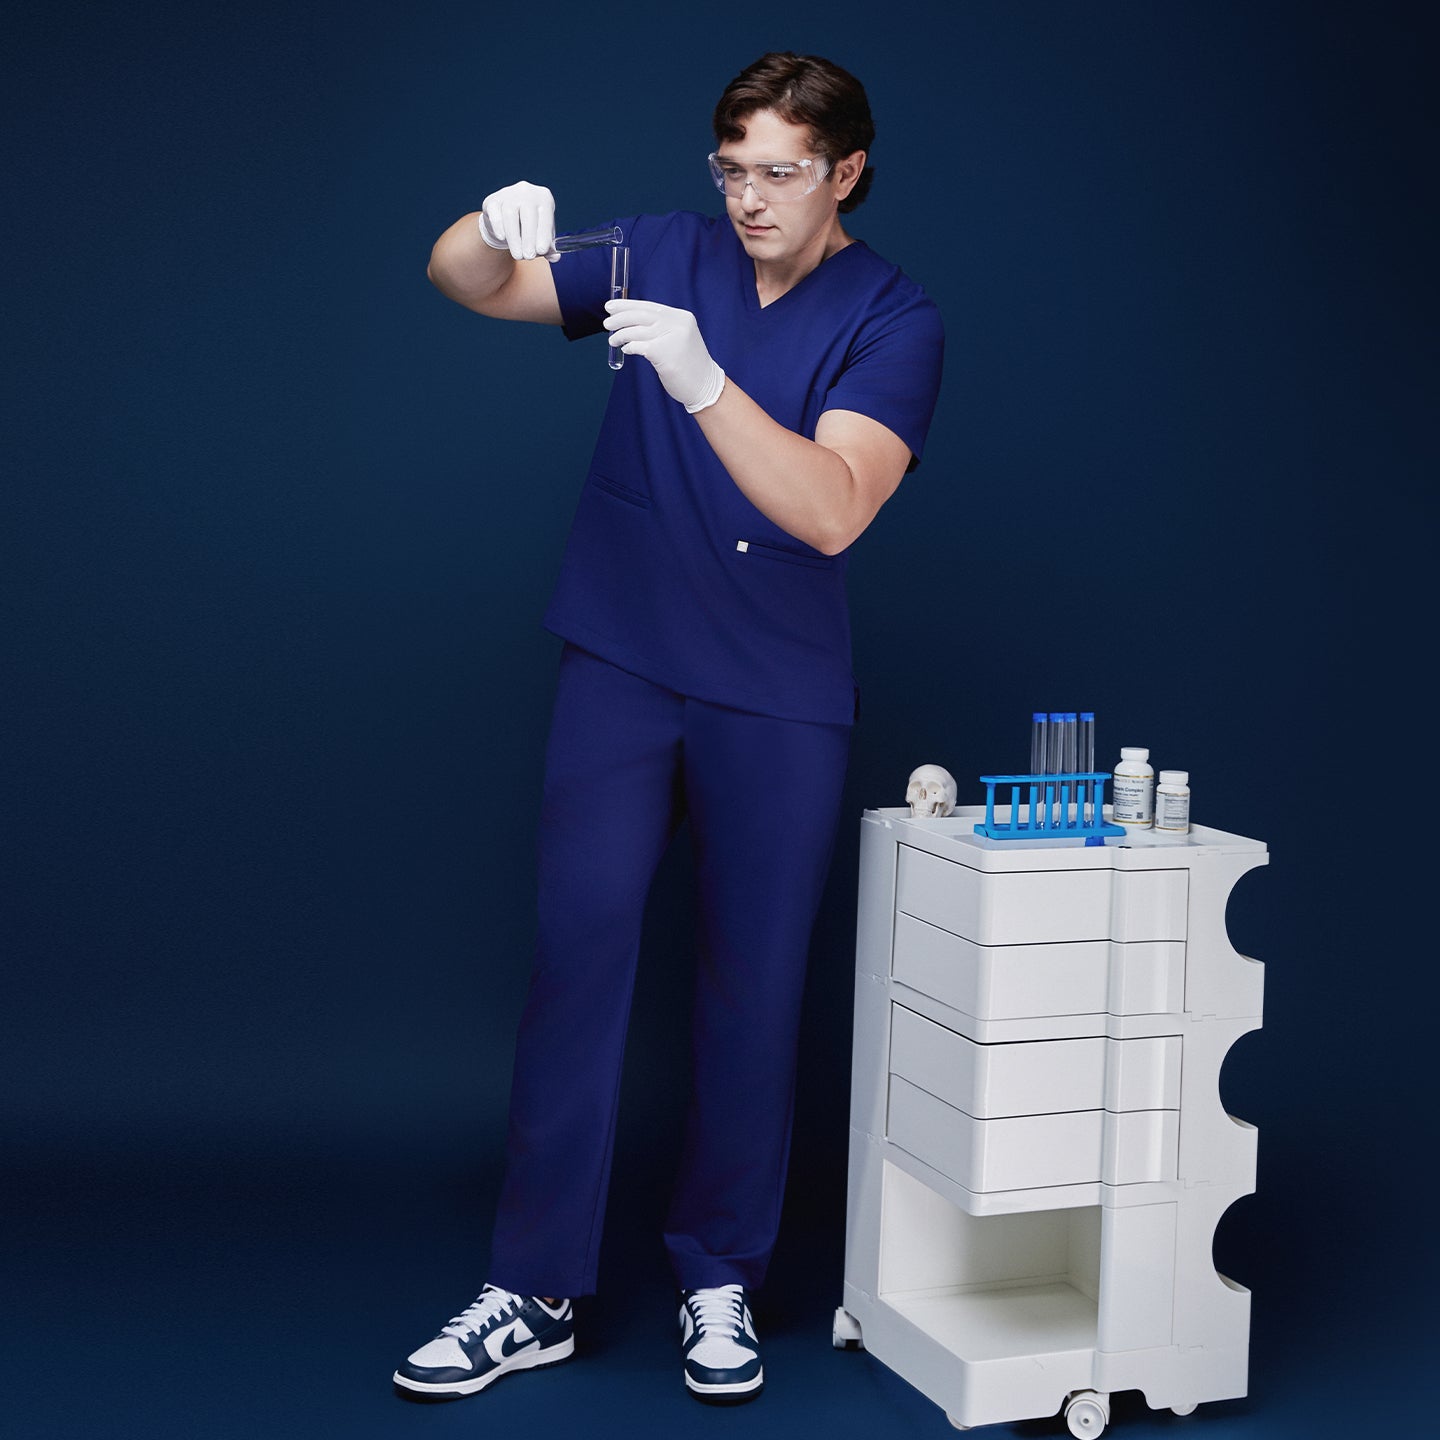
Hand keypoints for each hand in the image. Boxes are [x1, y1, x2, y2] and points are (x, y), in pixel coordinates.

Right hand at [478, 181, 559, 261]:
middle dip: (529, 239)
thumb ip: (549, 247)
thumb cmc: (529, 227)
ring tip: (518, 256)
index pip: (545, 217)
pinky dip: (498, 226)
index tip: (542, 251)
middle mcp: (527, 191)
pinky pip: (495, 213)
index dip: (544, 235)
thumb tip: (555, 257)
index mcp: (544, 198)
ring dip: (514, 238)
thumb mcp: (541, 235)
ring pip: (510, 215)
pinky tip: (502, 238)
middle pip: (528, 215)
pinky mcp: (493, 200)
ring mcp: (508, 194)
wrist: (506, 218)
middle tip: (529, 257)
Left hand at [603, 300, 725, 412]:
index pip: (649, 306)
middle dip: (620, 318)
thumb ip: (661, 328)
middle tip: (606, 322)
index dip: (627, 305)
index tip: (611, 306)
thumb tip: (631, 321)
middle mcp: (677, 324)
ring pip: (636, 331)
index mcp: (681, 317)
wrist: (704, 386)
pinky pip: (638, 346)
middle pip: (640, 315)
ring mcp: (671, 338)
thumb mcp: (679, 338)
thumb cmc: (688, 365)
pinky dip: (629, 347)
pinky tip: (626, 349)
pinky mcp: (664, 353)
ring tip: (612, 340)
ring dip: (620, 335)